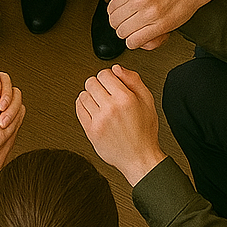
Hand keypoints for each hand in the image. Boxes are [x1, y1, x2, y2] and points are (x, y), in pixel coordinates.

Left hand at [76, 65, 164, 185]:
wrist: (139, 158)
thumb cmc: (144, 132)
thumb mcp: (148, 101)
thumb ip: (133, 80)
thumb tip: (117, 69)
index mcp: (125, 98)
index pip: (104, 74)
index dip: (108, 76)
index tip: (110, 82)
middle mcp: (110, 108)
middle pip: (91, 82)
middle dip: (98, 85)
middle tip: (104, 92)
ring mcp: (99, 120)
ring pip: (83, 95)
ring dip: (90, 95)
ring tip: (99, 102)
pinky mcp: (91, 131)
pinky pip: (79, 109)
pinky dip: (83, 106)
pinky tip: (92, 109)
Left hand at [108, 0, 226, 50]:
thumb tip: (114, 0)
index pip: (111, 8)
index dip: (114, 15)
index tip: (120, 17)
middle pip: (114, 22)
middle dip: (119, 26)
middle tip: (126, 25)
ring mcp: (150, 12)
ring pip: (123, 33)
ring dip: (127, 35)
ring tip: (133, 32)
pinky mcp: (161, 25)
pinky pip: (136, 41)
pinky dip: (135, 42)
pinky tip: (140, 37)